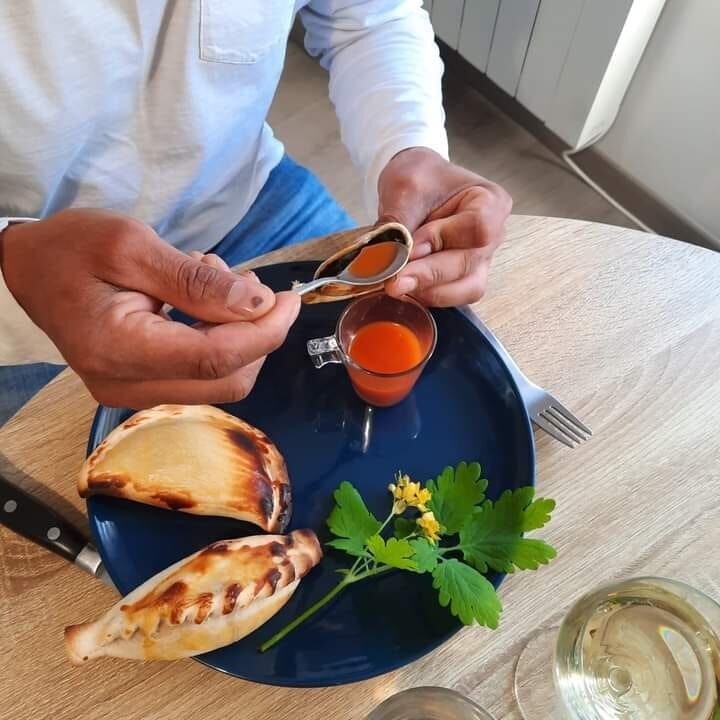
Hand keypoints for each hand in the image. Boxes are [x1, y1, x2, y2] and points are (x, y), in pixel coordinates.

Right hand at [0, 209, 300, 407]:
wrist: (30, 266)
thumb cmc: (72, 247)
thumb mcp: (133, 246)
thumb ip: (197, 281)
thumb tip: (258, 305)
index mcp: (119, 348)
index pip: (217, 358)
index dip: (265, 332)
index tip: (289, 300)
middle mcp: (125, 385)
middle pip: (227, 379)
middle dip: (256, 334)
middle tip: (247, 284)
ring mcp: (131, 392)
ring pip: (220, 380)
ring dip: (235, 333)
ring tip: (208, 280)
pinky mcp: (139, 386)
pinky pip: (200, 374)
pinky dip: (217, 339)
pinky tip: (198, 302)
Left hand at [377, 147, 511, 305]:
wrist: (415, 186)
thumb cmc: (418, 179)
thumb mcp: (404, 187)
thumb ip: (400, 223)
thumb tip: (390, 261)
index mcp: (491, 201)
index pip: (477, 228)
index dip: (441, 239)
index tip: (410, 243)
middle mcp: (493, 235)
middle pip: (468, 264)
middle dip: (428, 274)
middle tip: (393, 280)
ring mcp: (480, 260)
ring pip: (464, 289)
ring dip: (429, 290)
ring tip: (396, 284)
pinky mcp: (463, 278)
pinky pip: (451, 297)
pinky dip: (426, 295)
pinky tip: (403, 287)